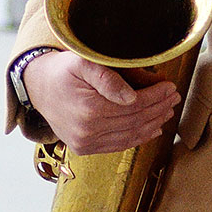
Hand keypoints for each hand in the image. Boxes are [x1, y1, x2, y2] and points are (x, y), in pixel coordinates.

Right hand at [23, 50, 180, 155]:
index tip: (171, 87)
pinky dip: (137, 138)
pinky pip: (118, 145)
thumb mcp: (83, 63)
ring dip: (152, 124)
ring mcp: (85, 142)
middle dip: (159, 108)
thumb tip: (132, 97)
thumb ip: (108, 78)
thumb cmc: (63, 70)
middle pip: (135, 121)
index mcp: (90, 109)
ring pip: (130, 135)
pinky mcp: (84, 148)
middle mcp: (87, 130)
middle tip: (174, 98)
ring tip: (167, 111)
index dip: (156, 96)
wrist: (37, 87)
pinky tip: (152, 129)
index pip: (135, 105)